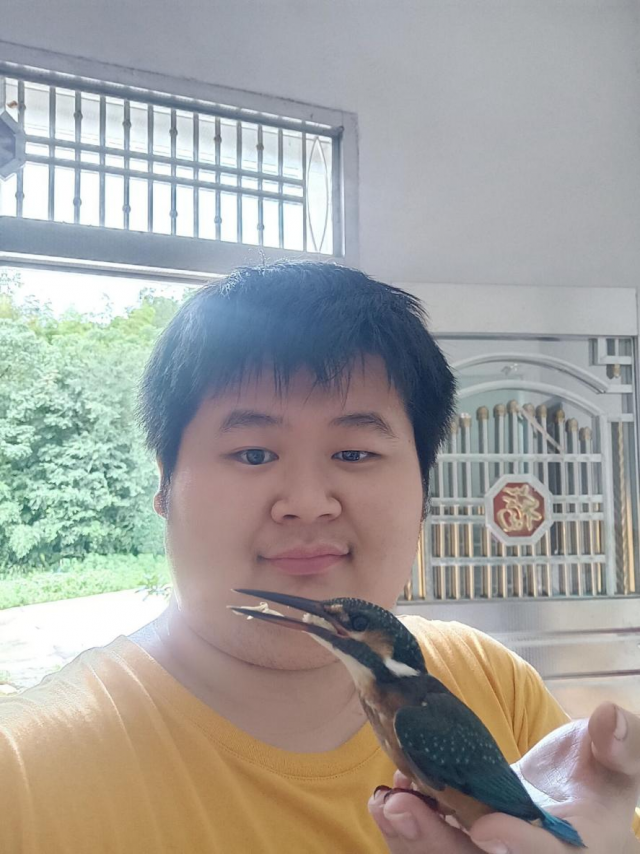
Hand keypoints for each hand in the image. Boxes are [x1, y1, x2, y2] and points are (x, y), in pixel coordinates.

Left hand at [368, 702, 639, 852]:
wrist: (568, 792)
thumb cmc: (598, 772)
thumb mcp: (618, 759)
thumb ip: (622, 743)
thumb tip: (607, 717)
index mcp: (579, 851)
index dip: (519, 846)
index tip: (486, 825)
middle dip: (436, 844)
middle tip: (399, 807)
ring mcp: (491, 852)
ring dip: (411, 835)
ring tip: (385, 800)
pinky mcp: (464, 841)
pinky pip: (434, 841)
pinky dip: (409, 823)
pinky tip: (393, 790)